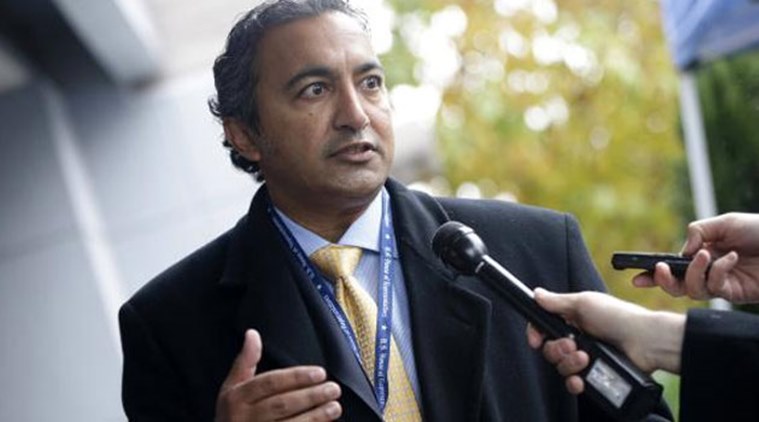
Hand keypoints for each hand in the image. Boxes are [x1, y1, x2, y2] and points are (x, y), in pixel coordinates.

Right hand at [215, 329, 341, 421]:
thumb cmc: (232, 414)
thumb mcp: (232, 387)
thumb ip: (245, 361)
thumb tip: (252, 333)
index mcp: (237, 398)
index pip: (270, 383)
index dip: (296, 377)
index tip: (320, 373)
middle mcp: (244, 418)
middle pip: (282, 404)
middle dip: (310, 396)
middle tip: (333, 388)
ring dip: (315, 416)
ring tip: (335, 407)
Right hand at [526, 289, 685, 393]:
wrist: (645, 341)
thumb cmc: (618, 317)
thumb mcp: (584, 303)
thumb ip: (557, 302)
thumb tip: (536, 294)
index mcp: (573, 319)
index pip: (545, 328)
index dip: (536, 334)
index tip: (536, 340)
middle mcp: (578, 338)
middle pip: (550, 349)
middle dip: (557, 349)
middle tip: (572, 344)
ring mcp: (586, 357)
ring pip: (560, 366)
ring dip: (568, 363)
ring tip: (585, 358)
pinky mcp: (594, 374)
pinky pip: (574, 382)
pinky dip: (574, 382)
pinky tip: (580, 379)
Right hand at [633, 213, 758, 302]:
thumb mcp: (726, 222)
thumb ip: (698, 231)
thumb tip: (683, 251)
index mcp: (702, 253)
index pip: (672, 266)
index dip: (653, 274)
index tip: (636, 278)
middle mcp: (707, 270)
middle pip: (676, 285)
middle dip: (663, 280)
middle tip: (662, 270)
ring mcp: (720, 283)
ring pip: (691, 290)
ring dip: (693, 273)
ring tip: (706, 255)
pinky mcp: (734, 293)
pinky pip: (714, 288)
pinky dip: (718, 271)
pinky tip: (732, 258)